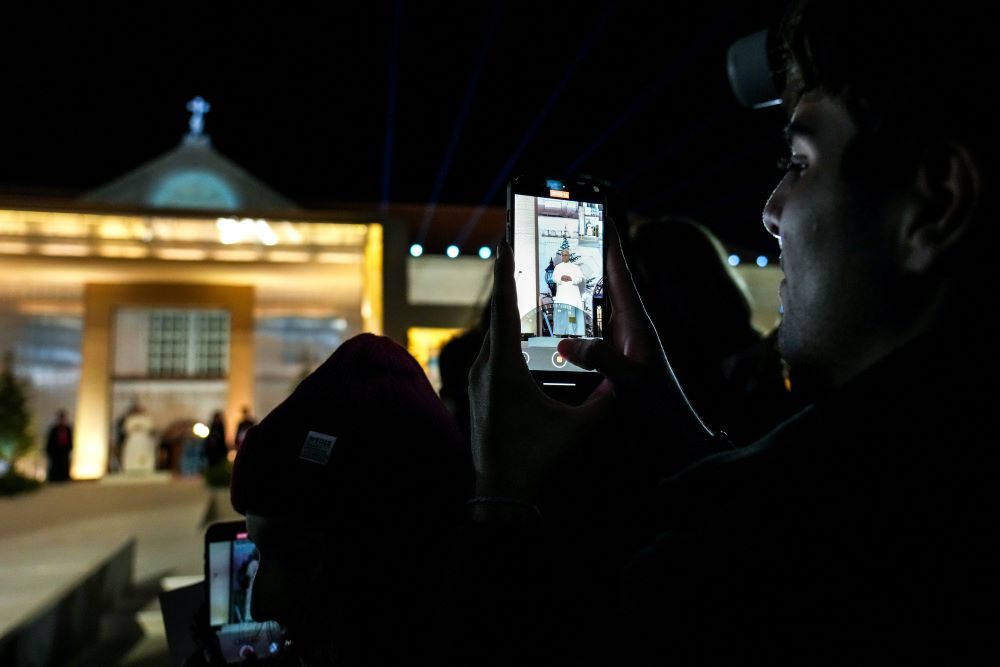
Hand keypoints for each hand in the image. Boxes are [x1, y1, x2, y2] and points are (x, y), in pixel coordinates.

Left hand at [469, 243, 612, 503]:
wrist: (499, 489)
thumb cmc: (534, 456)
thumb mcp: (576, 427)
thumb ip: (603, 401)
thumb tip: (624, 381)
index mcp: (504, 366)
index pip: (502, 306)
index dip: (503, 270)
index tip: (502, 239)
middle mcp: (484, 366)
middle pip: (497, 317)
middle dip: (511, 288)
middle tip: (520, 257)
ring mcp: (476, 379)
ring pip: (493, 338)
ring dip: (509, 317)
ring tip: (526, 297)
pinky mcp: (476, 392)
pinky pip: (491, 355)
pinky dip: (506, 341)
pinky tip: (521, 343)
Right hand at [557, 219, 712, 448]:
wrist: (675, 435)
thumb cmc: (661, 407)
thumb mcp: (631, 383)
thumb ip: (603, 361)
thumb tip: (570, 342)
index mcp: (638, 324)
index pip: (621, 275)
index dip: (609, 246)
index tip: (598, 217)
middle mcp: (629, 328)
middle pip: (603, 286)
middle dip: (585, 262)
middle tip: (561, 242)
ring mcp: (621, 343)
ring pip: (593, 309)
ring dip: (575, 293)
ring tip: (549, 276)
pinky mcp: (613, 359)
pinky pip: (588, 333)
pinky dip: (571, 324)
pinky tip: (551, 326)